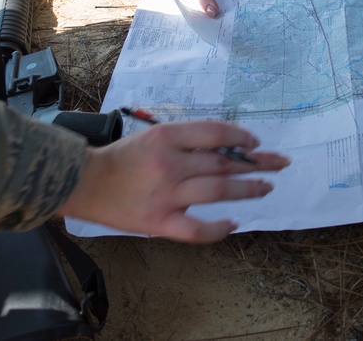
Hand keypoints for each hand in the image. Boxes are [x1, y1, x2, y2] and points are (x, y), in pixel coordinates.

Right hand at [57, 121, 290, 242]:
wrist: (83, 182)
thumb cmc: (119, 158)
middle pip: (225, 162)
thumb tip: (225, 149)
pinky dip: (219, 228)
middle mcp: (170, 163)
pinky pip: (197, 230)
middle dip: (257, 162)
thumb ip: (184, 141)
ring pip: (219, 190)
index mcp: (167, 136)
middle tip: (279, 162)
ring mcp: (167, 194)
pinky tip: (233, 224)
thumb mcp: (152, 136)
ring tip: (266, 187)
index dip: (241, 137)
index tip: (255, 143)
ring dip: (248, 188)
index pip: (216, 133)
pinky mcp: (159, 222)